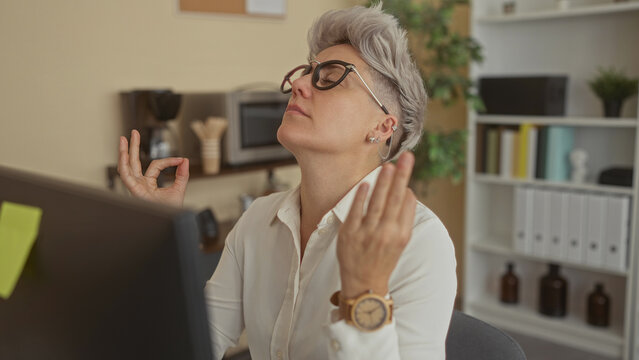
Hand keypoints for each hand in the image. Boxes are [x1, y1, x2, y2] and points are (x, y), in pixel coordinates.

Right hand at [117, 129, 189, 207]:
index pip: (155, 166)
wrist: (172, 222)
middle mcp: (140, 185)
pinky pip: (125, 176)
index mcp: (148, 185)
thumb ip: (182, 174)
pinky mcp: (133, 191)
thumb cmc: (172, 212)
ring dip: (123, 152)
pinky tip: (123, 153)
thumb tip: (185, 160)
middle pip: (134, 163)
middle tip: (132, 133)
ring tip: (124, 138)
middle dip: (132, 147)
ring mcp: (136, 188)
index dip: (168, 161)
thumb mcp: (179, 189)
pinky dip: (124, 164)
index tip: (180, 160)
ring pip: (126, 167)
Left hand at [337, 152, 416, 297]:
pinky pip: (356, 211)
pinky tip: (365, 183)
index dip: (406, 184)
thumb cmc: (382, 260)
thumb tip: (409, 193)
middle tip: (406, 157)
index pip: (407, 204)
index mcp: (401, 235)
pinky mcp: (349, 234)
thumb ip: (404, 219)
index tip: (406, 165)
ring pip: (377, 202)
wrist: (364, 285)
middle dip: (401, 176)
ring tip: (387, 166)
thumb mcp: (400, 243)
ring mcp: (367, 233)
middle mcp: (386, 233)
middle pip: (395, 199)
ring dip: (383, 182)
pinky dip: (361, 196)